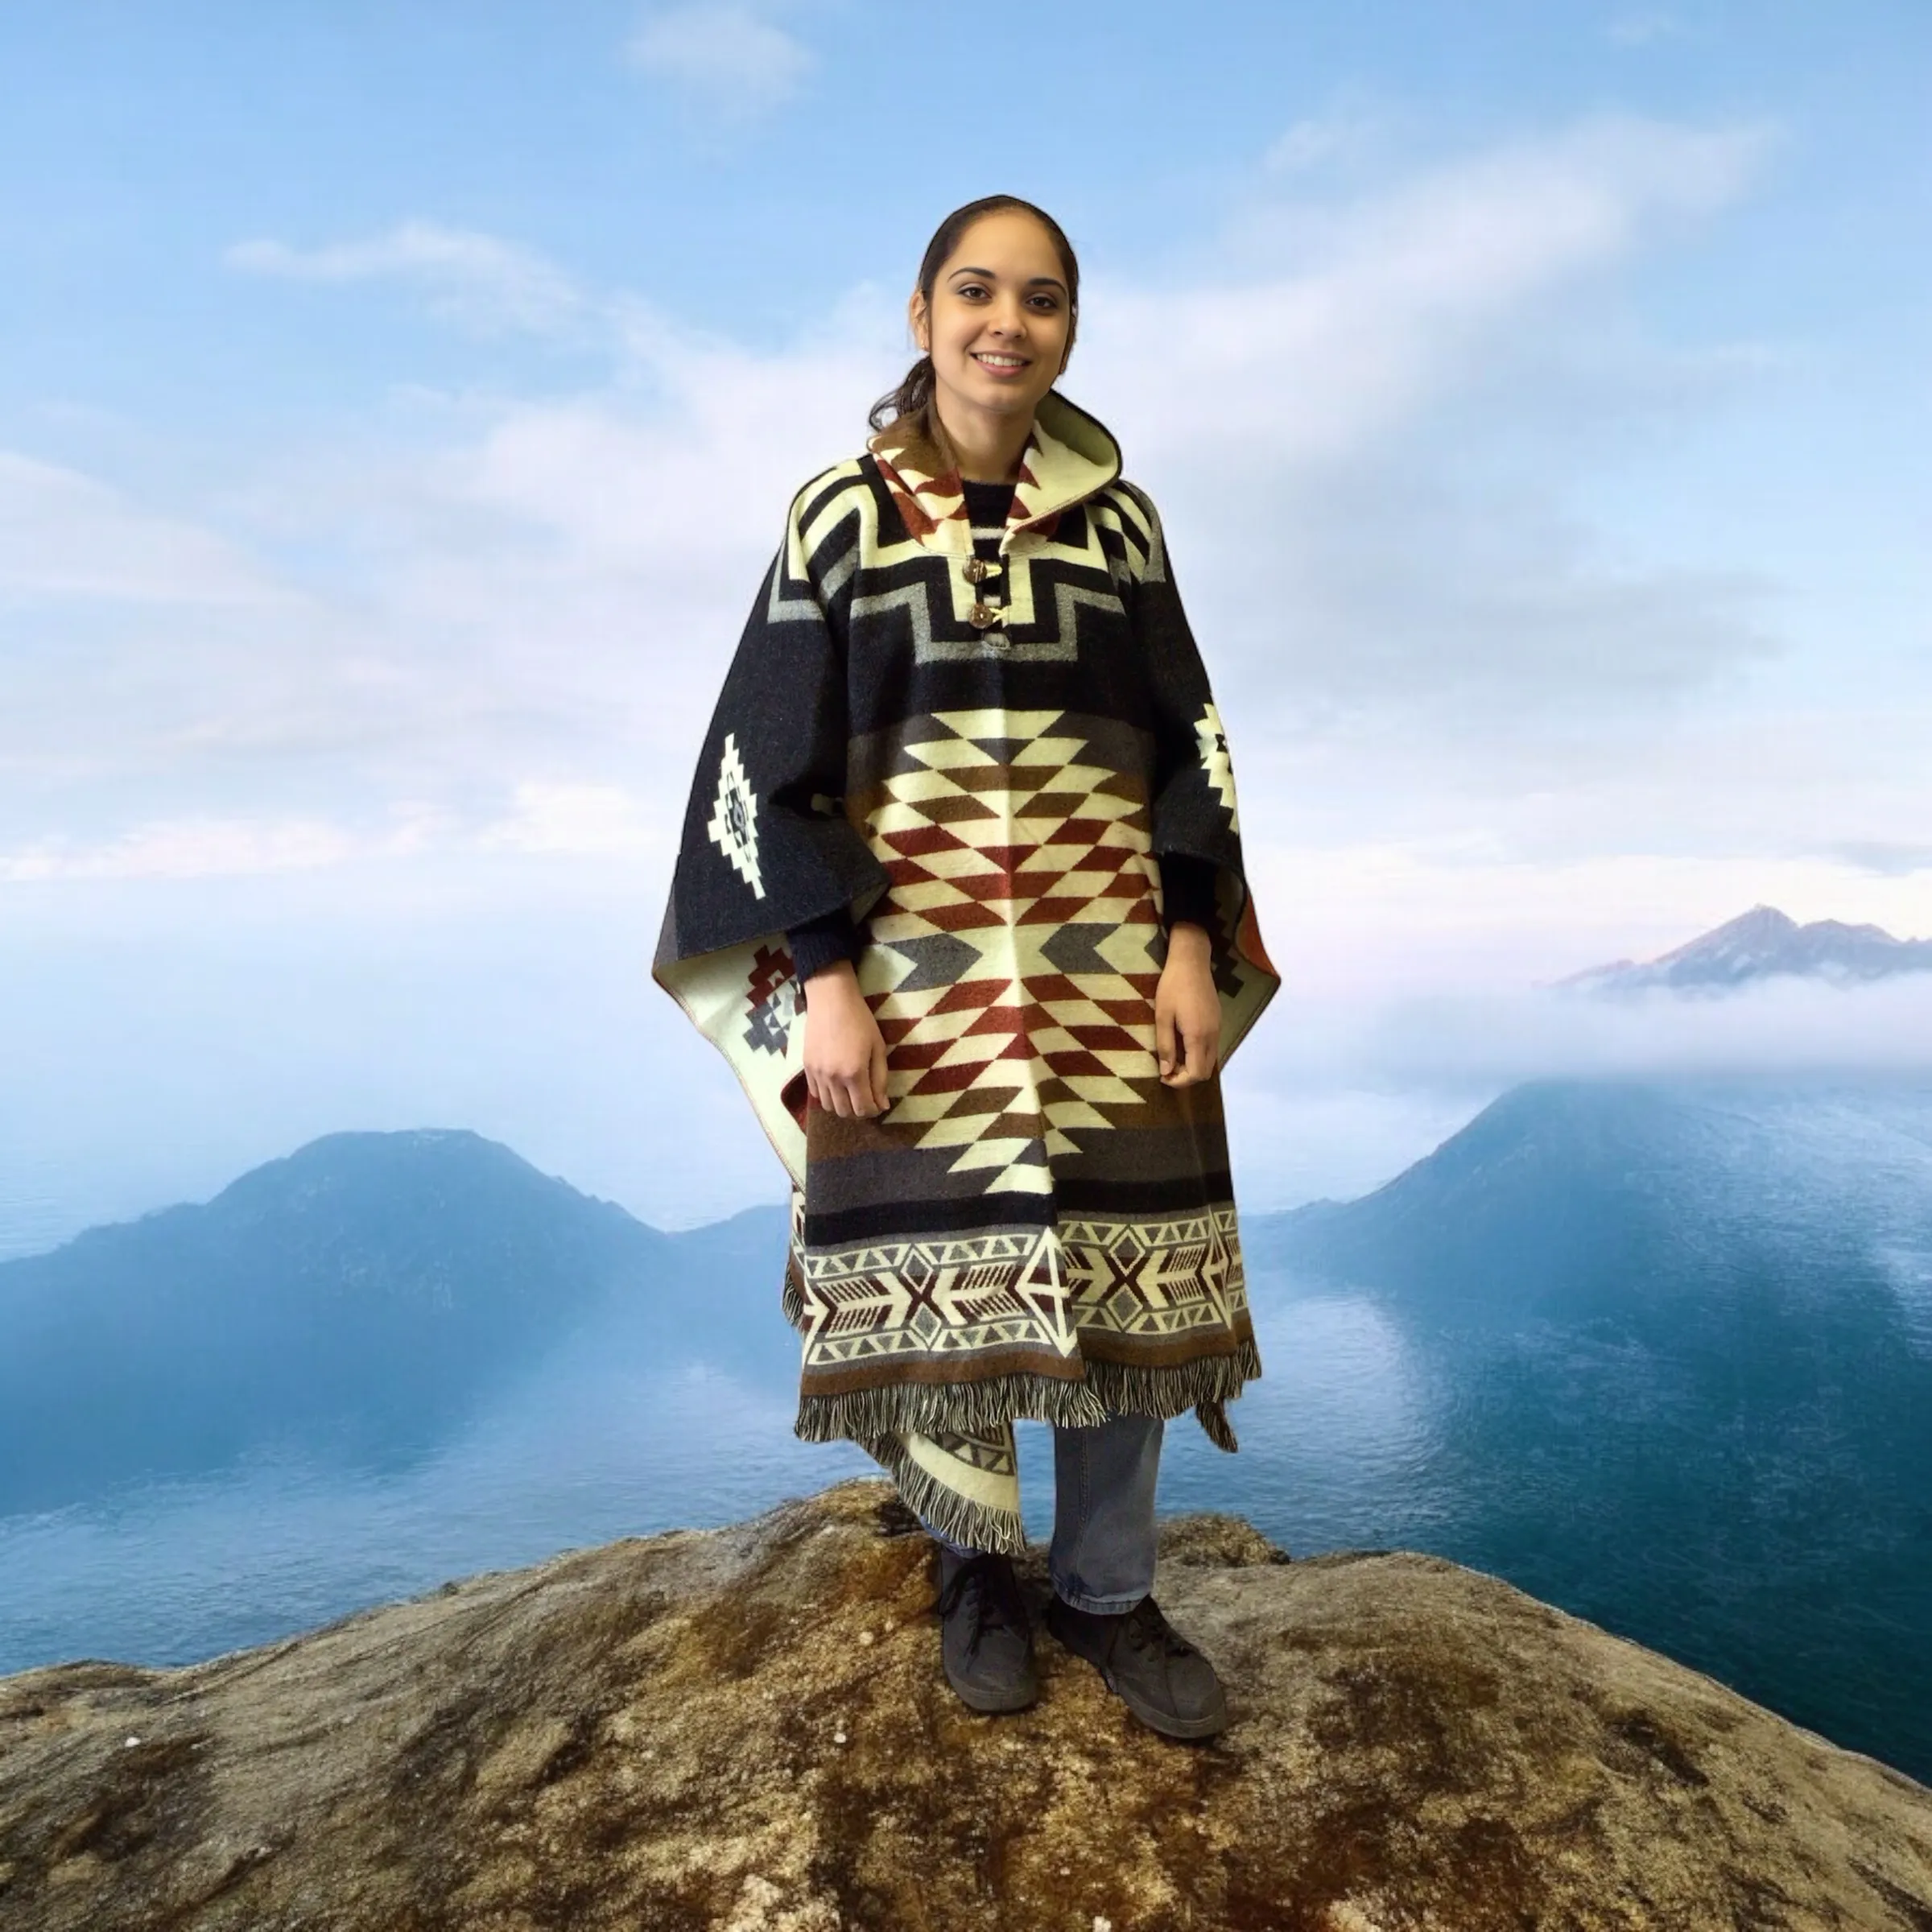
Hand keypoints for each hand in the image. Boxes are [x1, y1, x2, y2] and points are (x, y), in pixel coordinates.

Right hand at [801, 960, 890, 1117]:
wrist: (831, 1000)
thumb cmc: (860, 1021)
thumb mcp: (878, 1048)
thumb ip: (880, 1079)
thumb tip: (883, 1105)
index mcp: (854, 1073)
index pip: (863, 1109)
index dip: (873, 1110)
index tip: (878, 1103)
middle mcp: (832, 1078)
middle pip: (844, 1112)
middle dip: (858, 1110)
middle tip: (866, 1098)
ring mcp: (817, 1074)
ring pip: (828, 1106)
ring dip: (842, 1105)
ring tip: (851, 1092)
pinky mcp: (806, 1067)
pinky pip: (815, 1094)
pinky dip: (827, 1095)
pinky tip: (836, 1084)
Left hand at [1155, 923, 1220, 1086]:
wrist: (1192, 961)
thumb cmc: (1173, 986)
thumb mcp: (1163, 1016)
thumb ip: (1165, 1046)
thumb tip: (1166, 1071)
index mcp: (1198, 1036)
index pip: (1196, 1074)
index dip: (1179, 1082)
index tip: (1162, 1077)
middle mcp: (1213, 1036)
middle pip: (1205, 1072)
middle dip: (1186, 1077)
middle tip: (1166, 1069)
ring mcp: (1217, 1028)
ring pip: (1210, 1060)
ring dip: (1192, 1066)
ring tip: (1172, 1057)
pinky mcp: (1217, 1021)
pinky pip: (1211, 1048)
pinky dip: (1198, 1055)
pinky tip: (1182, 1043)